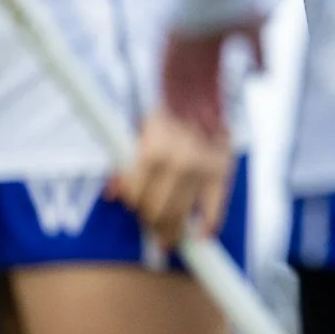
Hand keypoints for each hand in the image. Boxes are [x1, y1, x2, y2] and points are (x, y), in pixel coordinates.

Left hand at [112, 109, 235, 241]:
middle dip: (153, 224)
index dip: (135, 208)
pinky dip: (209, 225)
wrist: (198, 96)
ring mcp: (202, 170)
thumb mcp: (139, 135)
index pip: (137, 197)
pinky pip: (215, 209)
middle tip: (155, 231)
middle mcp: (178, 164)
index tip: (139, 216)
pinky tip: (203, 235)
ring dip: (172, 230)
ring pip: (180, 215)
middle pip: (158, 211)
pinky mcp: (221, 171)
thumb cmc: (165, 116)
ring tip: (170, 238)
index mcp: (153, 154)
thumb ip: (128, 165)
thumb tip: (113, 194)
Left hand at [158, 23, 262, 142]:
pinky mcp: (166, 41)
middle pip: (195, 89)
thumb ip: (258, 53)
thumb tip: (265, 78)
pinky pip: (164, 72)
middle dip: (200, 113)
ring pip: (180, 84)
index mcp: (213, 46)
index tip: (221, 126)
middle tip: (204, 136)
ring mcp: (178, 45)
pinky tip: (170, 110)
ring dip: (184, 108)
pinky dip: (166, 92)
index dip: (216, 105)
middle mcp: (194, 48)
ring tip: (189, 129)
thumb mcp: (253, 30)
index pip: (213, 83)